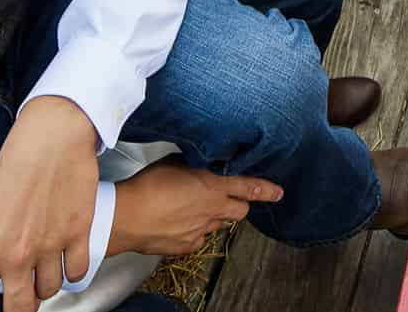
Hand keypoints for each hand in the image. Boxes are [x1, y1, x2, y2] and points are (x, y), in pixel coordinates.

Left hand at [0, 94, 101, 311]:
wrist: (54, 132)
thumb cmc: (18, 159)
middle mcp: (17, 254)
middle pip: (19, 309)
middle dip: (19, 308)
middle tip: (21, 297)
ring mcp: (50, 247)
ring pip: (49, 291)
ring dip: (45, 283)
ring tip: (43, 265)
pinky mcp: (78, 234)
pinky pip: (76, 273)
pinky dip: (71, 269)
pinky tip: (66, 256)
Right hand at [110, 160, 280, 259]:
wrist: (129, 216)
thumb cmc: (149, 185)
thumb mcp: (176, 162)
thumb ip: (196, 164)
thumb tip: (201, 160)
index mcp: (212, 186)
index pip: (248, 187)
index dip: (266, 190)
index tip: (278, 192)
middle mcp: (212, 210)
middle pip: (240, 211)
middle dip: (239, 204)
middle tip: (227, 198)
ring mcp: (201, 231)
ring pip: (219, 224)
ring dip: (214, 216)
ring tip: (194, 208)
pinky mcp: (188, 246)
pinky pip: (200, 238)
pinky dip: (196, 230)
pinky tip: (181, 222)